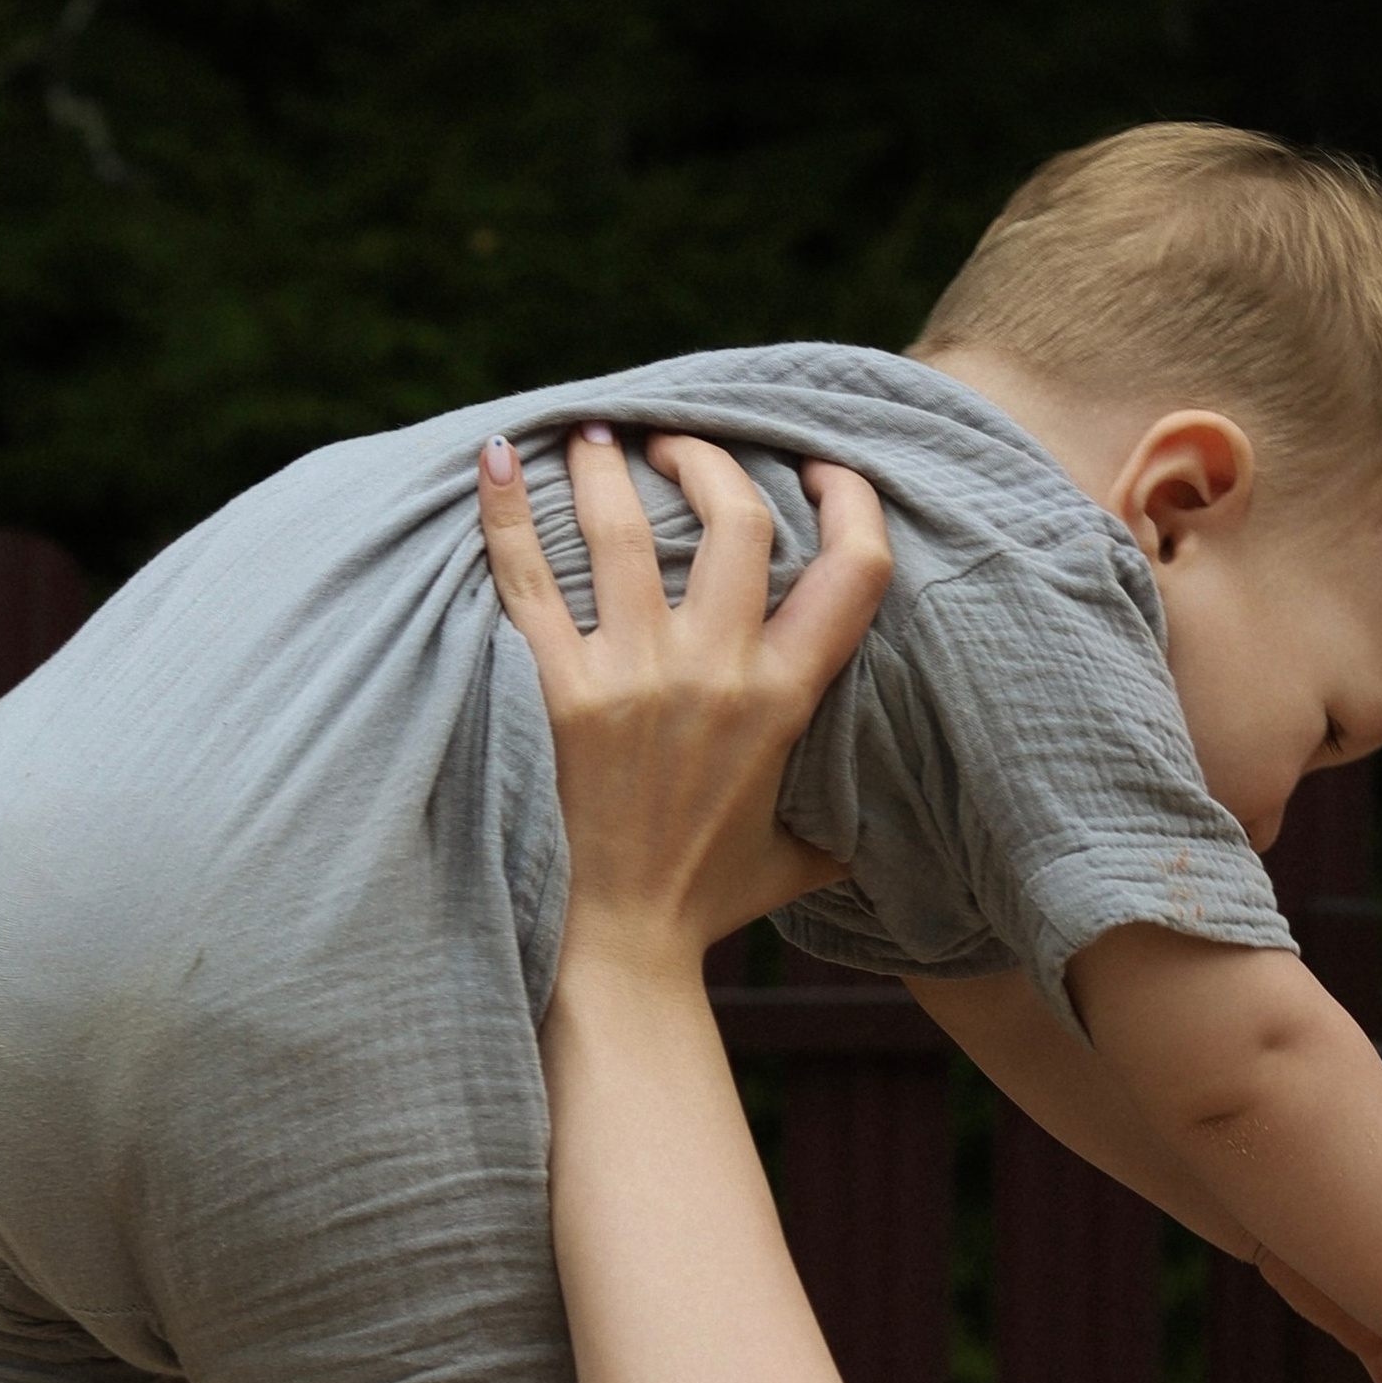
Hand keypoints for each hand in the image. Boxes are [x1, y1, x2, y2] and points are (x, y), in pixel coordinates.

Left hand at [477, 427, 889, 970]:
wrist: (623, 946)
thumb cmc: (710, 901)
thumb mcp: (805, 853)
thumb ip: (846, 809)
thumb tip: (886, 804)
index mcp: (786, 700)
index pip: (852, 572)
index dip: (851, 499)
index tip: (821, 466)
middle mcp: (717, 675)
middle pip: (735, 520)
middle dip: (709, 458)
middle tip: (677, 441)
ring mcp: (635, 680)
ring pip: (626, 531)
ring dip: (610, 467)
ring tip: (596, 436)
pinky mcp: (560, 695)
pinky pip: (527, 582)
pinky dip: (507, 513)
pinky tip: (494, 458)